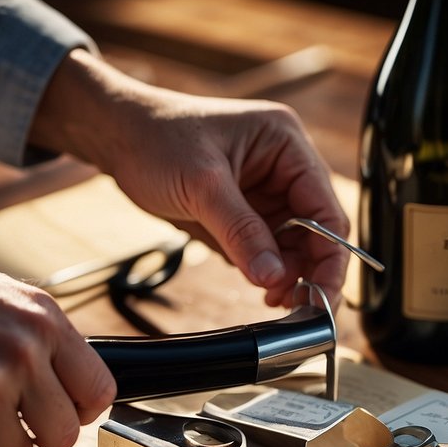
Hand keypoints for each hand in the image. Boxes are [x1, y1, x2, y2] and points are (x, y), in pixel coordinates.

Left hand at [30, 49, 349, 308]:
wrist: (117, 136)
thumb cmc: (156, 139)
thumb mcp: (201, 186)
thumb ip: (241, 232)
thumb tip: (273, 277)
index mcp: (285, 144)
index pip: (326, 208)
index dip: (330, 255)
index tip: (323, 295)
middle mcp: (284, 166)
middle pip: (318, 230)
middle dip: (311, 270)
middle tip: (303, 310)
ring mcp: (266, 190)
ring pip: (295, 244)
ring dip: (290, 275)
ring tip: (275, 301)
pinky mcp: (247, 211)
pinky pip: (269, 247)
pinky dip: (268, 271)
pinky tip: (262, 288)